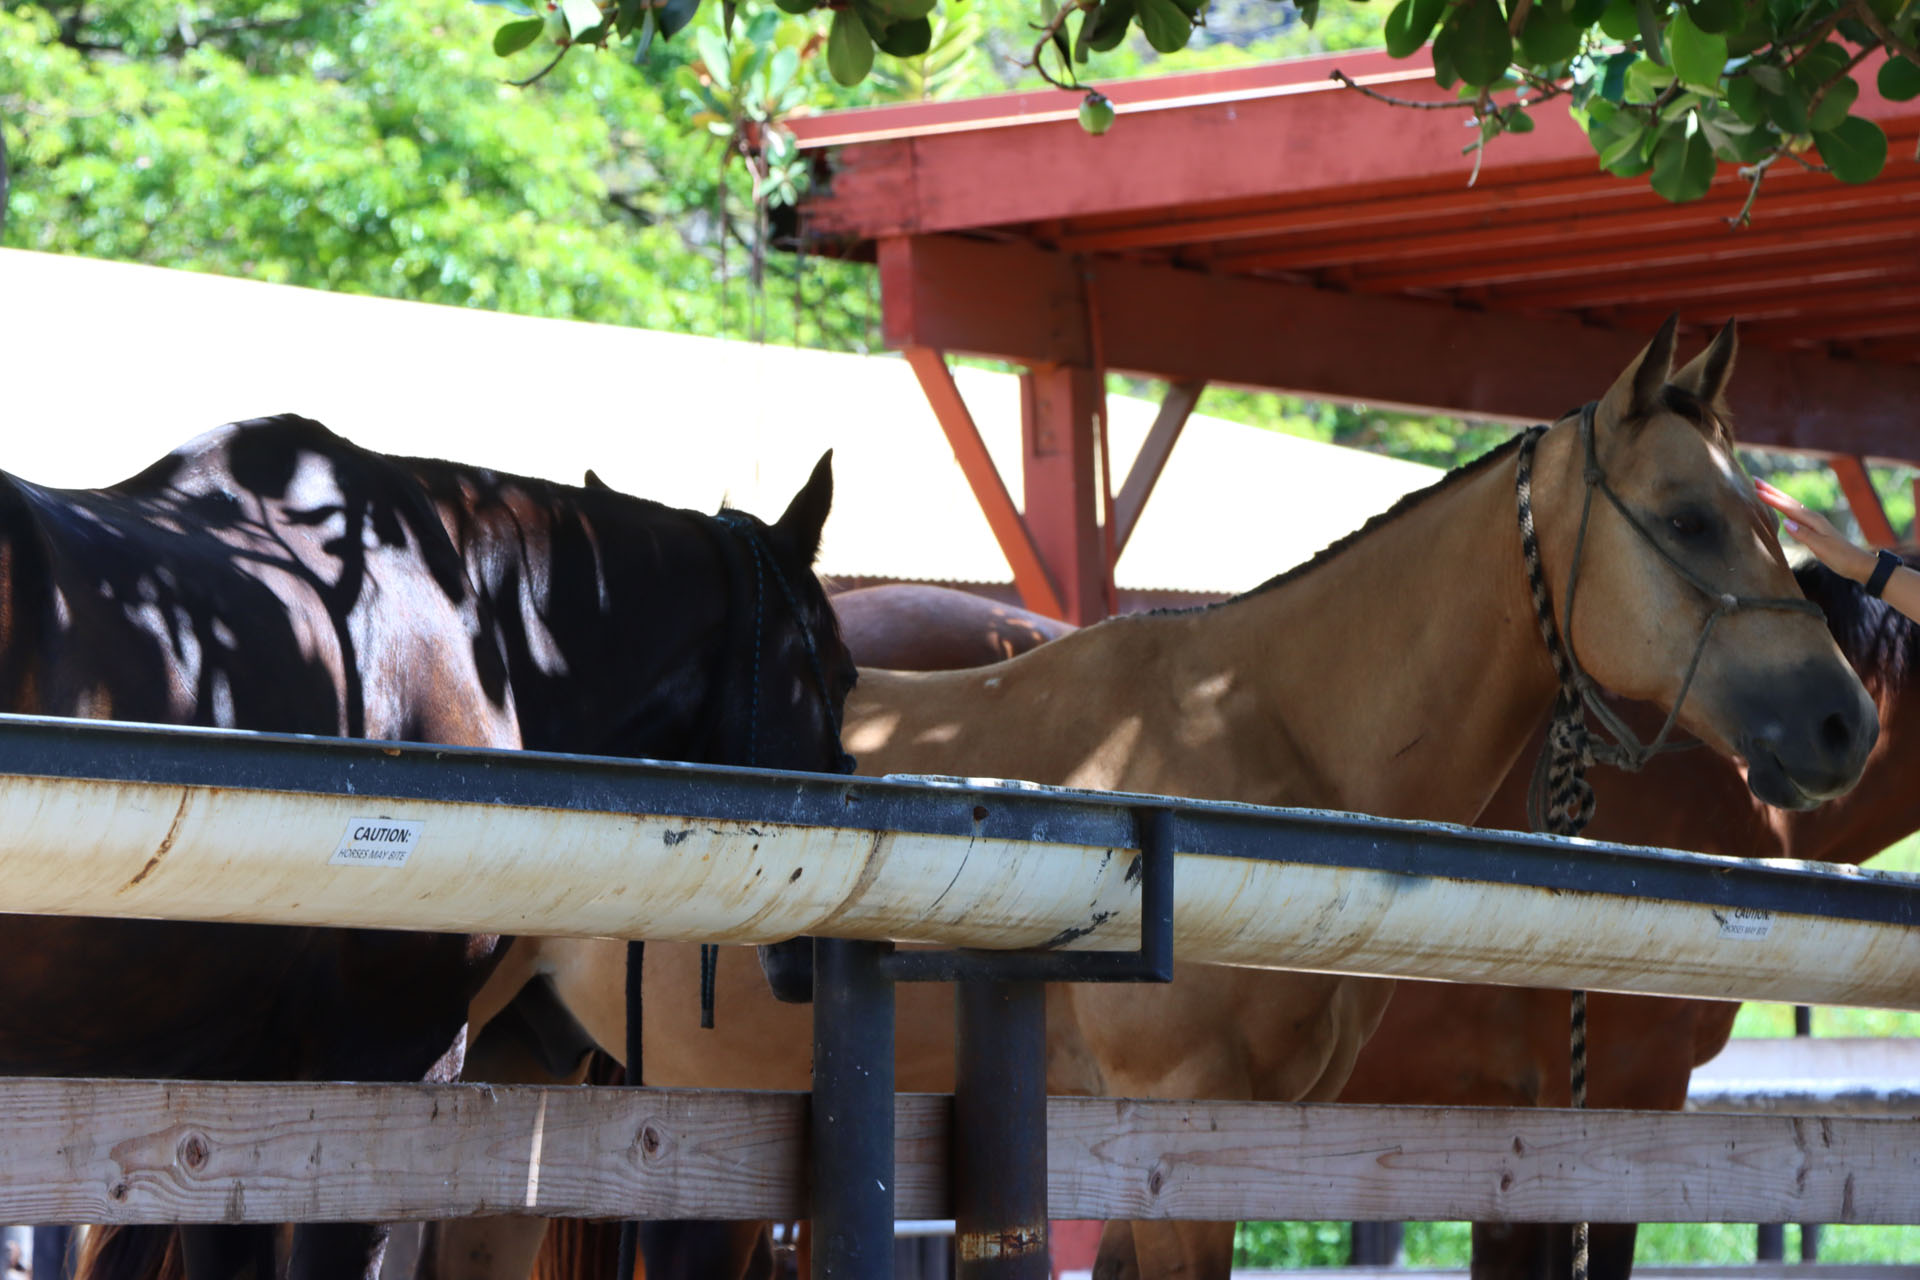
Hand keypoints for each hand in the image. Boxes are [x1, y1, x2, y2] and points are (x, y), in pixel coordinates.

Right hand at [1753, 480, 1876, 581]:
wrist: (1858, 563)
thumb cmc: (1841, 557)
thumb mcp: (1822, 547)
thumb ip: (1804, 534)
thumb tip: (1785, 522)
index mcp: (1813, 521)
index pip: (1788, 507)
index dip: (1771, 499)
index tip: (1756, 490)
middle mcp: (1812, 518)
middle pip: (1788, 501)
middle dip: (1771, 491)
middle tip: (1755, 480)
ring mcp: (1813, 522)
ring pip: (1791, 505)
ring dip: (1776, 497)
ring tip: (1763, 490)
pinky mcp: (1813, 528)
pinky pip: (1794, 513)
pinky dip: (1784, 507)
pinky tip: (1780, 508)